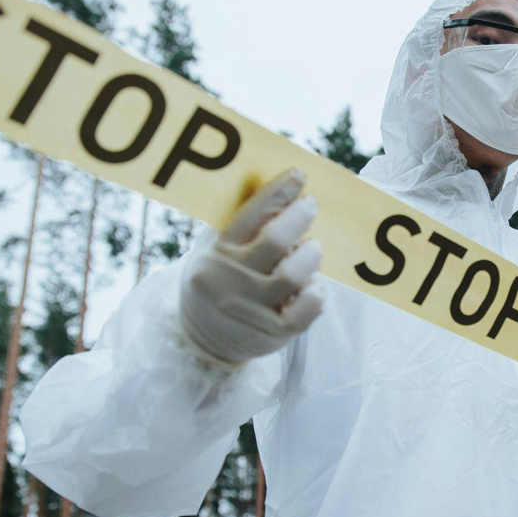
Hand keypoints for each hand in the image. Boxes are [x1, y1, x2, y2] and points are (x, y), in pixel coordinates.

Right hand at [178, 169, 323, 365]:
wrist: (201, 340)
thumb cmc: (217, 281)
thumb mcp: (213, 249)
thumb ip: (238, 222)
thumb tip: (277, 186)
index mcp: (216, 253)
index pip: (249, 215)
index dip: (278, 192)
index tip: (299, 176)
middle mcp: (231, 281)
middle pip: (276, 241)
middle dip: (299, 216)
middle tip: (310, 205)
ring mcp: (252, 309)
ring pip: (295, 274)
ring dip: (311, 254)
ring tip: (312, 248)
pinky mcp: (273, 333)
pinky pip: (308, 308)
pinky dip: (316, 291)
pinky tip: (312, 285)